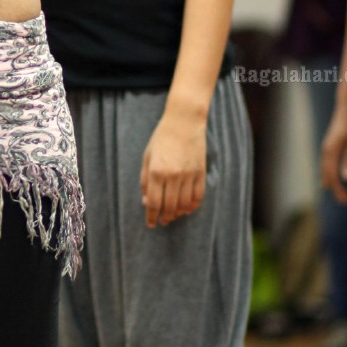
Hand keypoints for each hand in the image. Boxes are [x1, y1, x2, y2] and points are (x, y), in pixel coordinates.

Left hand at [140, 112, 206, 228]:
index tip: (150, 224)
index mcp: (156, 171)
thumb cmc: (161, 139)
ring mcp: (189, 174)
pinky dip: (192, 206)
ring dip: (178, 214)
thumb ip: (145, 181)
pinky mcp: (201, 172)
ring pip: (184, 204)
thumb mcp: (147, 158)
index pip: (154, 203)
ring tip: (173, 215)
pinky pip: (198, 197)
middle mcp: (173, 175)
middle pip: (169, 207)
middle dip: (165, 217)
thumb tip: (147, 203)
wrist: (184, 122)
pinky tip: (186, 208)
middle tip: (162, 221)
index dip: (151, 217)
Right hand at [321, 101, 346, 203]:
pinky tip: (334, 180)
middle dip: (337, 191)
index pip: (333, 178)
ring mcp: (326, 149)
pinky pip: (326, 166)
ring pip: (325, 172)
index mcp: (331, 152)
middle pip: (328, 177)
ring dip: (333, 184)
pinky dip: (330, 176)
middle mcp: (325, 152)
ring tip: (342, 195)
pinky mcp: (329, 147)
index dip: (340, 191)